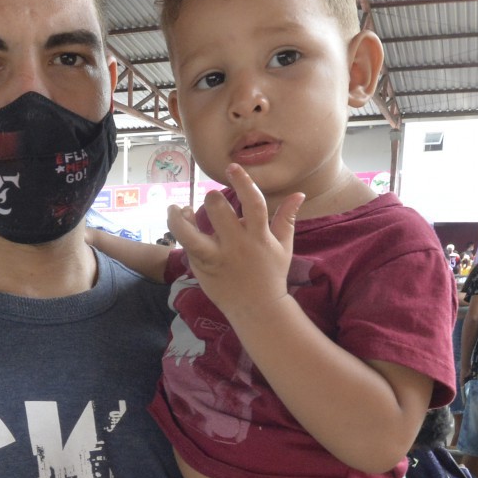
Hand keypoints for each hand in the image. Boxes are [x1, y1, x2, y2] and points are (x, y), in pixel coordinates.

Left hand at [166, 164, 303, 323]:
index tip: (233, 167)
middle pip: (219, 210)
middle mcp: (237, 245)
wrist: (258, 309)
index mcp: (259, 237)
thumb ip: (287, 218)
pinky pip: (186, 245)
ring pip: (191, 232)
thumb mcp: (284, 246)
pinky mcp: (203, 267)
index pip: (253, 202)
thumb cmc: (271, 275)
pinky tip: (179, 218)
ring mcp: (217, 257)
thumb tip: (299, 194)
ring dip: (180, 216)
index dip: (243, 181)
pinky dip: (179, 229)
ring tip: (178, 207)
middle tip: (214, 199)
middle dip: (213, 198)